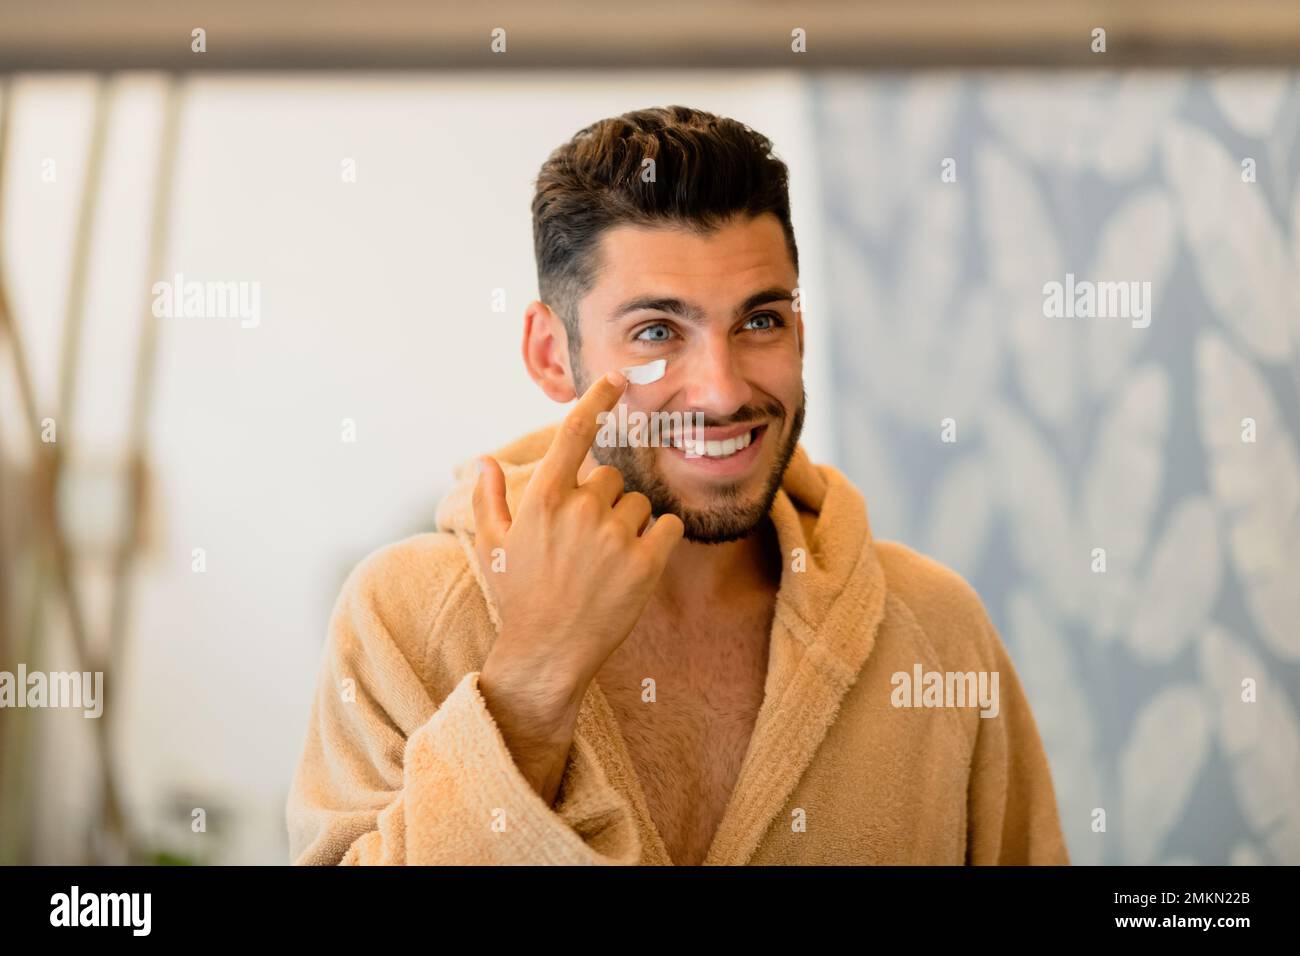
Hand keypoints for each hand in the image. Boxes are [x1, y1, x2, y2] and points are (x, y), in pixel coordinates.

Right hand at [471, 369, 683, 799]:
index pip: (575, 433)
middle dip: (605, 502)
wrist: (547, 654)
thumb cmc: (519, 597)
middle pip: (612, 478)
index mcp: (544, 498)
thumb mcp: (494, 546)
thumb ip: (488, 498)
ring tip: (606, 562)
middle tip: (586, 543)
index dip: (597, 400)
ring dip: (630, 524)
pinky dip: (660, 540)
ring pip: (640, 504)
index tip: (616, 379)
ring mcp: (614, 536)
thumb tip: (483, 462)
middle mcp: (581, 509)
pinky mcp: (645, 563)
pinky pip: (668, 527)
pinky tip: (637, 564)